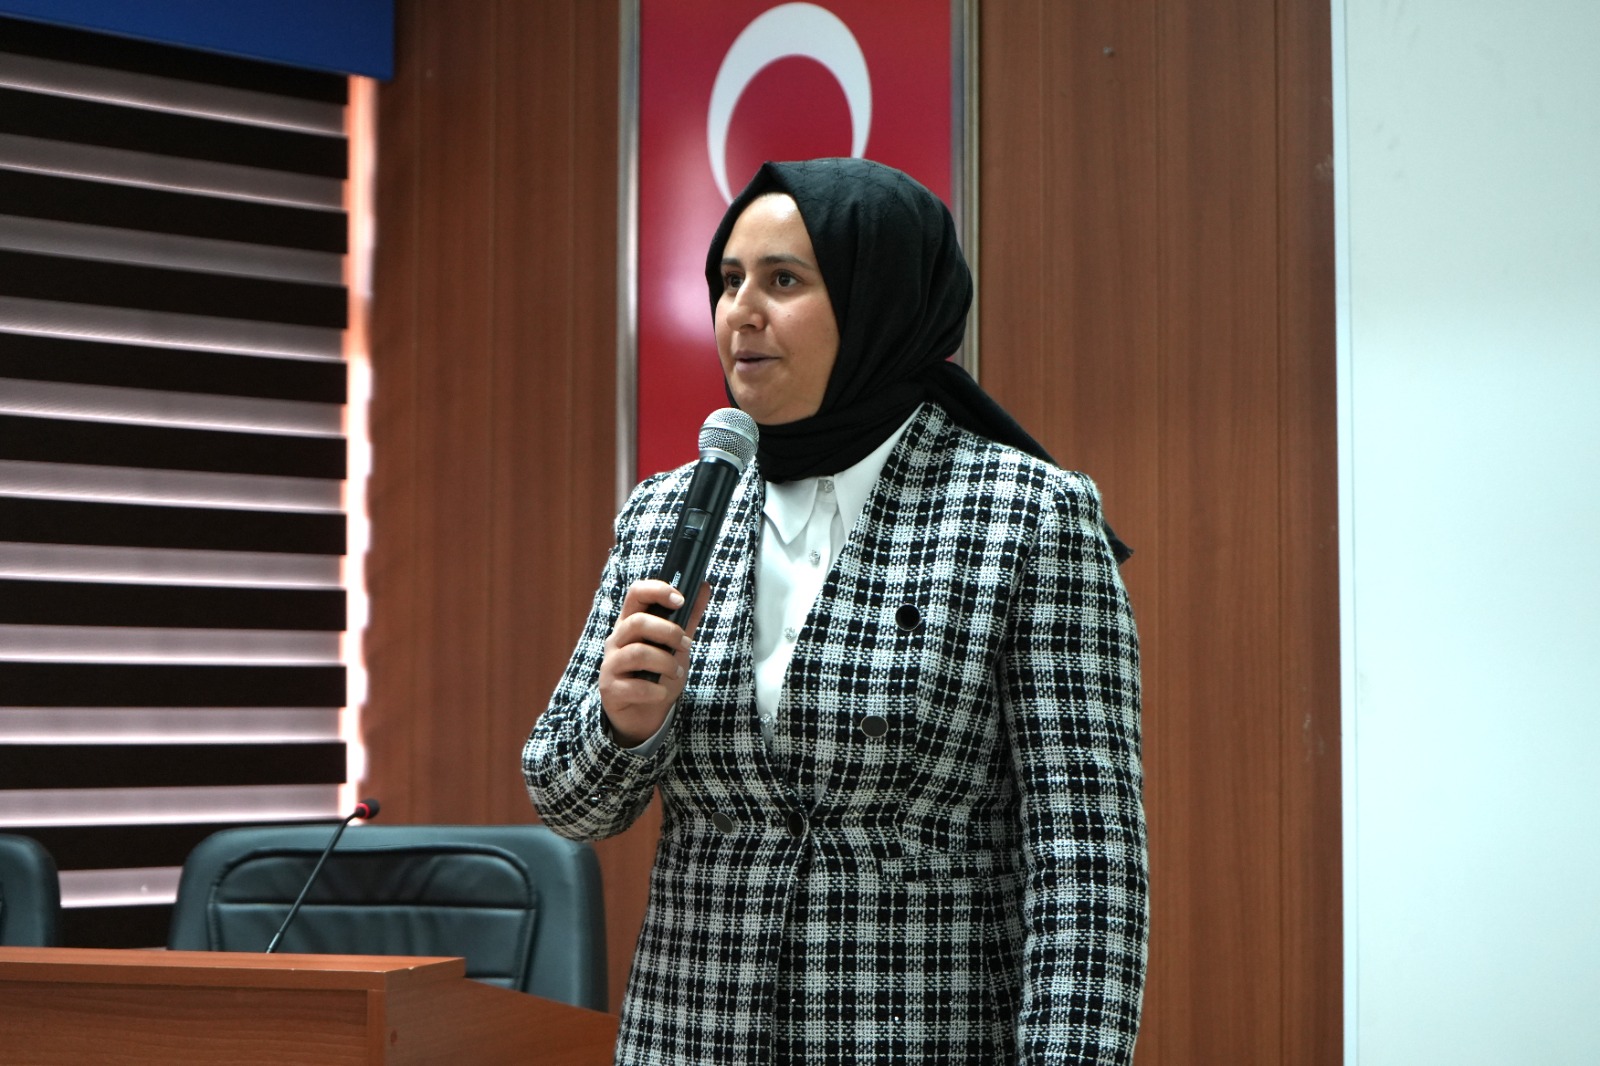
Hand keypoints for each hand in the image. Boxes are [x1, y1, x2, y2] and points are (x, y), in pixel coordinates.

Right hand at [598, 579, 705, 746]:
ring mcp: (611, 665)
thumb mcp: (676, 644)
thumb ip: (688, 618)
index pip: (636, 594)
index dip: (657, 590)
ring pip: (638, 654)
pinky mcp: (610, 690)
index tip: (680, 599)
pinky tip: (662, 693)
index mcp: (631, 623)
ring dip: (666, 663)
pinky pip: (634, 686)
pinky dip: (655, 691)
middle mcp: (617, 640)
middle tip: (687, 644)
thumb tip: (704, 586)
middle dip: (669, 632)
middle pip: (637, 622)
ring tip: (676, 672)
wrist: (643, 714)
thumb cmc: (657, 674)